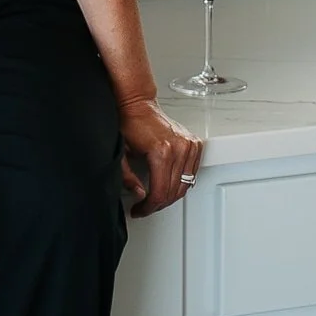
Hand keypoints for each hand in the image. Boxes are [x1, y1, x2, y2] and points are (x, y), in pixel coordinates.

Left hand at [117, 98, 203, 217]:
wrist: (138, 105)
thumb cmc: (129, 123)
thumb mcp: (121, 153)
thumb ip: (128, 178)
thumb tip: (139, 195)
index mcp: (162, 151)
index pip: (161, 192)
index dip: (149, 207)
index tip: (140, 210)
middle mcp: (179, 148)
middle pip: (175, 191)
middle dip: (159, 204)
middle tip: (146, 206)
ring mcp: (189, 145)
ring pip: (186, 184)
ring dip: (171, 196)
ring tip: (156, 198)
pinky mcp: (194, 143)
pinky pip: (193, 172)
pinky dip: (183, 182)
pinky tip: (170, 185)